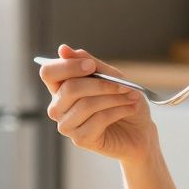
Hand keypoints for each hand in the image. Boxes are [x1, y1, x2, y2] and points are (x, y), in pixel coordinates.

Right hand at [38, 44, 157, 163]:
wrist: (140, 130)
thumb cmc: (123, 100)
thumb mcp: (110, 76)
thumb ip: (89, 63)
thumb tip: (63, 49)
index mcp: (61, 87)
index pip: (49, 73)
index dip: (68, 66)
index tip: (92, 66)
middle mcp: (58, 107)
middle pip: (69, 88)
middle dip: (101, 84)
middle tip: (124, 85)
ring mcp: (67, 125)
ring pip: (86, 104)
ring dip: (114, 98)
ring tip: (132, 97)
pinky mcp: (80, 139)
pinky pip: (98, 119)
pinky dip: (118, 110)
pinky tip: (130, 108)